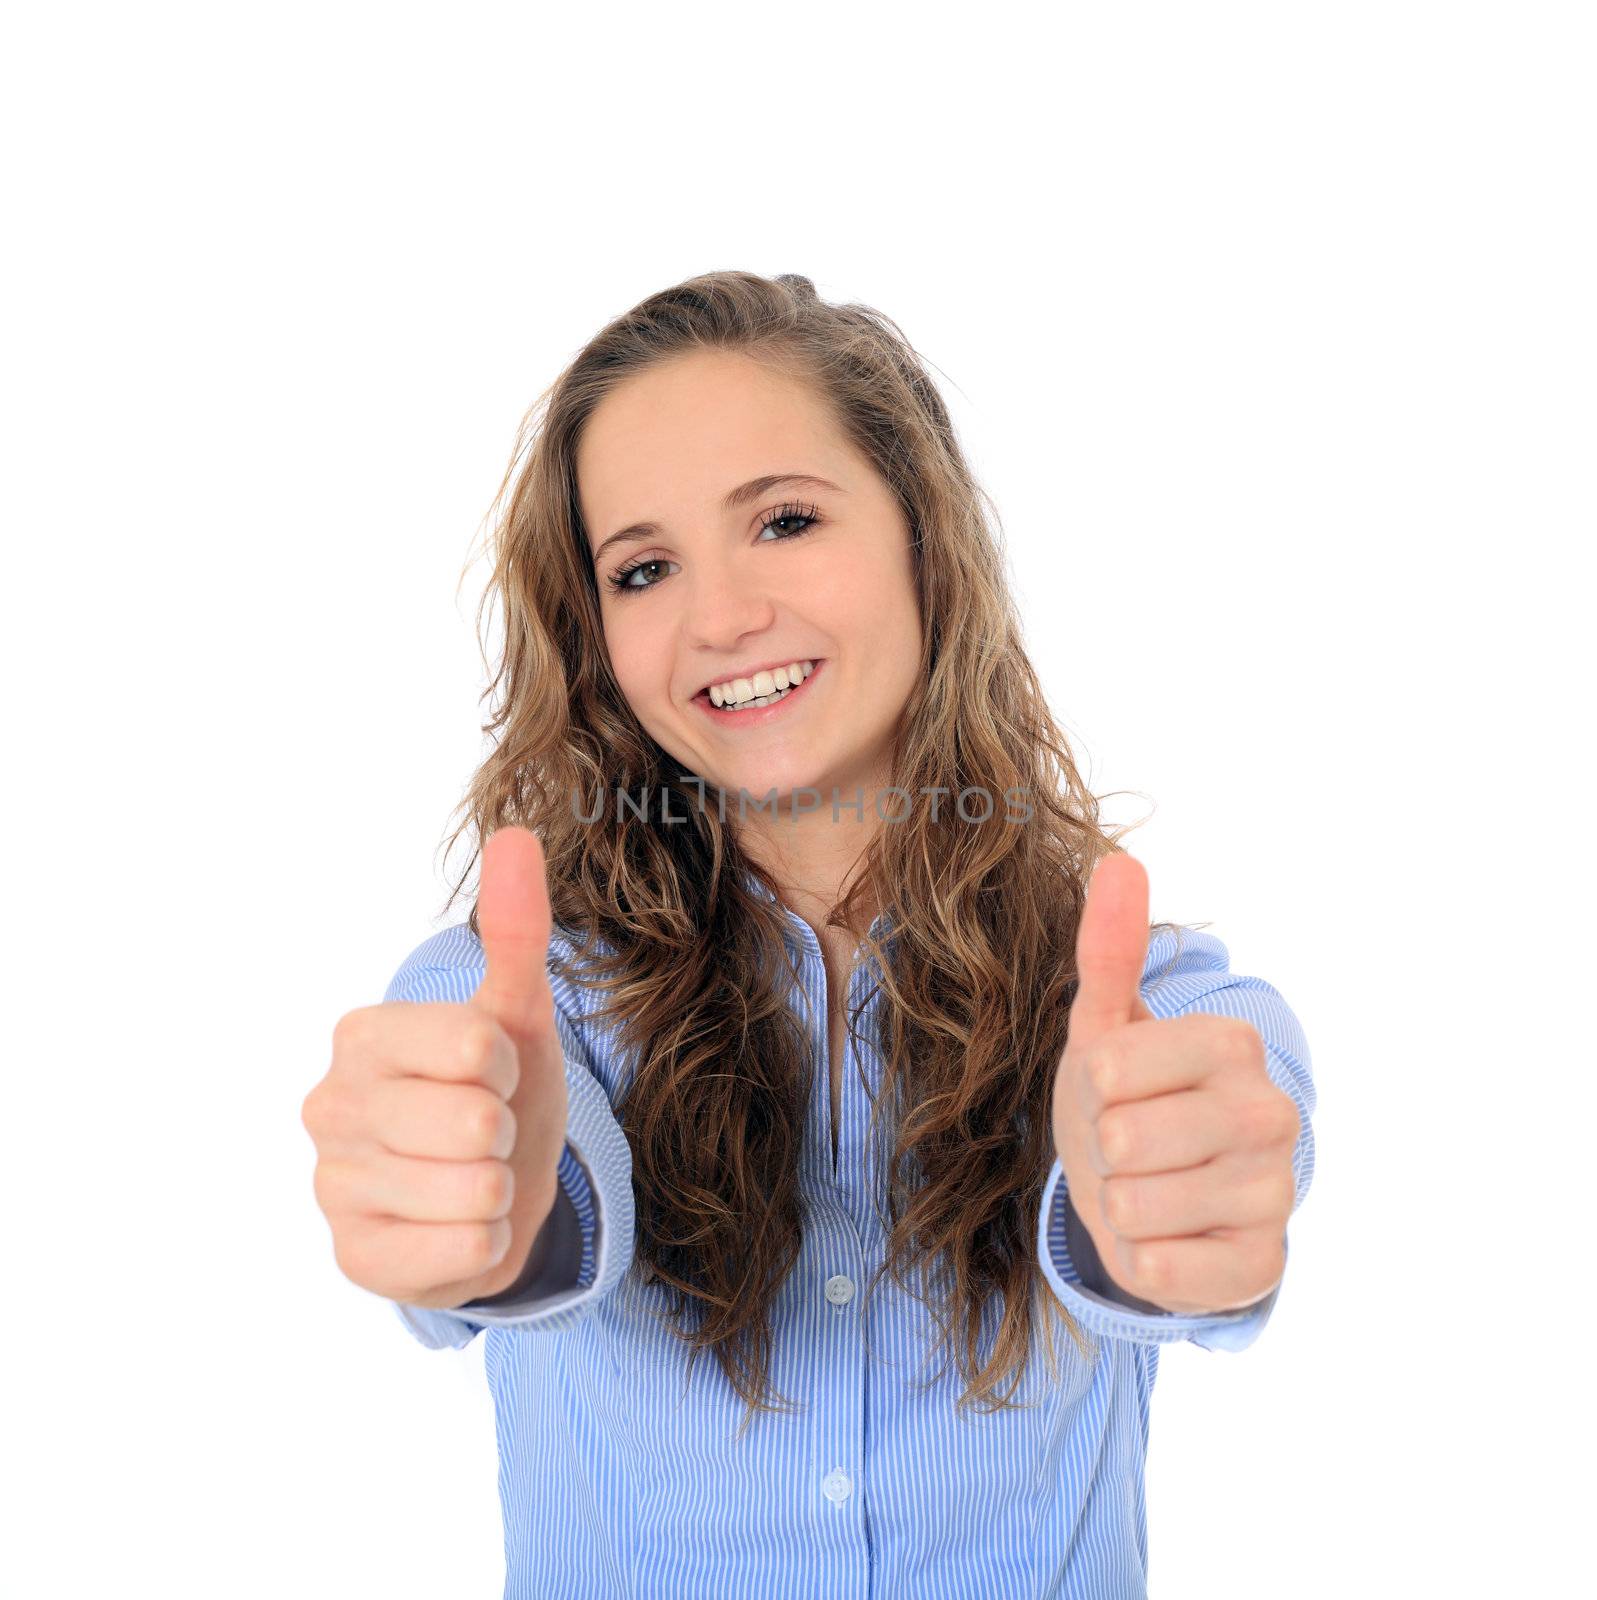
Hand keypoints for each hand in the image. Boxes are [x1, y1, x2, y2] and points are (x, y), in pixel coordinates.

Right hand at [303, 827, 570, 1309]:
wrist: (494, 1184)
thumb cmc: (498, 1087)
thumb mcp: (517, 1010)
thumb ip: (515, 929)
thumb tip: (518, 835)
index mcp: (363, 1036)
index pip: (476, 1048)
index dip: (508, 1066)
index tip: (492, 1072)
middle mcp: (330, 1107)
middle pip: (476, 1124)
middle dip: (505, 1131)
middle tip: (485, 1131)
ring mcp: (334, 1187)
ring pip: (474, 1192)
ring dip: (499, 1189)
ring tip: (474, 1176)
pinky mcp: (354, 1259)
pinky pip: (461, 1256)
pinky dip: (484, 1244)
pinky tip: (459, 1225)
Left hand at [1049, 851, 1299, 1314]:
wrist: (1158, 1190)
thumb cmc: (1126, 1099)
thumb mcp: (1106, 1024)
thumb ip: (1110, 947)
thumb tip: (1118, 861)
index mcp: (1230, 1043)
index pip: (1107, 1072)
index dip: (1090, 1090)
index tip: (1117, 1092)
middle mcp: (1270, 1113)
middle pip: (1121, 1141)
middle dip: (1102, 1150)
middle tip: (1129, 1146)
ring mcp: (1275, 1193)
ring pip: (1135, 1208)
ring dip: (1118, 1205)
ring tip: (1147, 1188)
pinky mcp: (1262, 1266)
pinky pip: (1159, 1270)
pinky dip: (1140, 1260)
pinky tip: (1168, 1238)